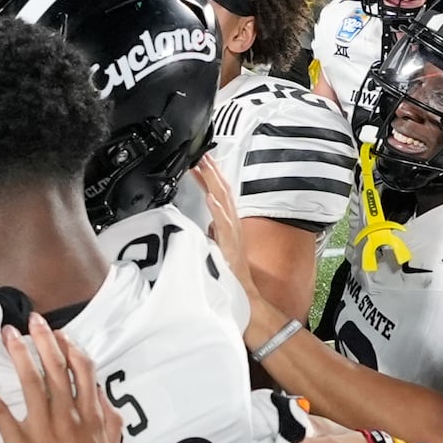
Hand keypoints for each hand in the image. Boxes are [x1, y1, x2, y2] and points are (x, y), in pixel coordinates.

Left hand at [0, 313, 122, 442]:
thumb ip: (111, 426)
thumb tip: (106, 402)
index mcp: (92, 420)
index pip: (84, 372)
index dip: (71, 348)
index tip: (60, 334)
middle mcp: (69, 419)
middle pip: (57, 368)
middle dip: (44, 340)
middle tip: (33, 320)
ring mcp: (44, 431)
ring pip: (31, 382)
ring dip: (18, 354)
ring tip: (7, 333)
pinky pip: (0, 413)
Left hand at [191, 154, 261, 301]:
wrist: (243, 289)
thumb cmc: (232, 268)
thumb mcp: (220, 242)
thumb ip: (215, 229)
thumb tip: (208, 222)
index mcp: (229, 219)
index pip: (219, 192)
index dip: (210, 175)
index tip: (199, 160)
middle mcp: (233, 221)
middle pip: (223, 189)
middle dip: (212, 170)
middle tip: (201, 154)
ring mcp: (232, 230)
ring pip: (224, 200)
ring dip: (214, 182)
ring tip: (204, 167)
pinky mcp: (230, 242)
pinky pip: (224, 223)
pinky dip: (217, 209)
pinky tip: (210, 199)